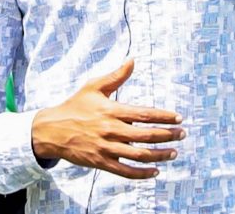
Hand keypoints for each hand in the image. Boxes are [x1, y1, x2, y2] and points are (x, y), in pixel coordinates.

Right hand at [31, 59, 184, 179]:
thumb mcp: (93, 87)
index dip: (164, 117)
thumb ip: (116, 76)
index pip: (144, 114)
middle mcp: (110, 130)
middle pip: (145, 135)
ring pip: (138, 155)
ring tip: (173, 153)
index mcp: (111, 111)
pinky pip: (125, 171)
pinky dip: (142, 173)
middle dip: (167, 135)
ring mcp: (106, 148)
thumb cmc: (75, 106)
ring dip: (159, 155)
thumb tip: (132, 60)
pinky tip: (155, 171)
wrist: (51, 130)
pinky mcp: (101, 163)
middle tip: (182, 134)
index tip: (179, 118)